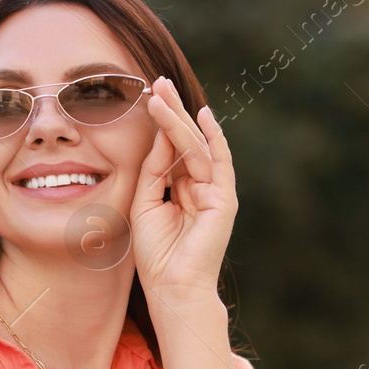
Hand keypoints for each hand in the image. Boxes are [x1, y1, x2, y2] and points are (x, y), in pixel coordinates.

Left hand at [129, 76, 238, 306]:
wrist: (171, 287)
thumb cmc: (156, 253)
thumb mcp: (145, 203)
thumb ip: (154, 170)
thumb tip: (160, 134)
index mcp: (181, 187)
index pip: (172, 147)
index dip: (161, 122)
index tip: (148, 95)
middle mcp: (200, 185)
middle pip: (185, 140)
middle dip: (171, 110)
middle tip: (157, 81)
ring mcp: (215, 191)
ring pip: (196, 146)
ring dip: (178, 119)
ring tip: (161, 94)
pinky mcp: (224, 199)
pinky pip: (219, 162)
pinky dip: (213, 138)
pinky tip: (203, 116)